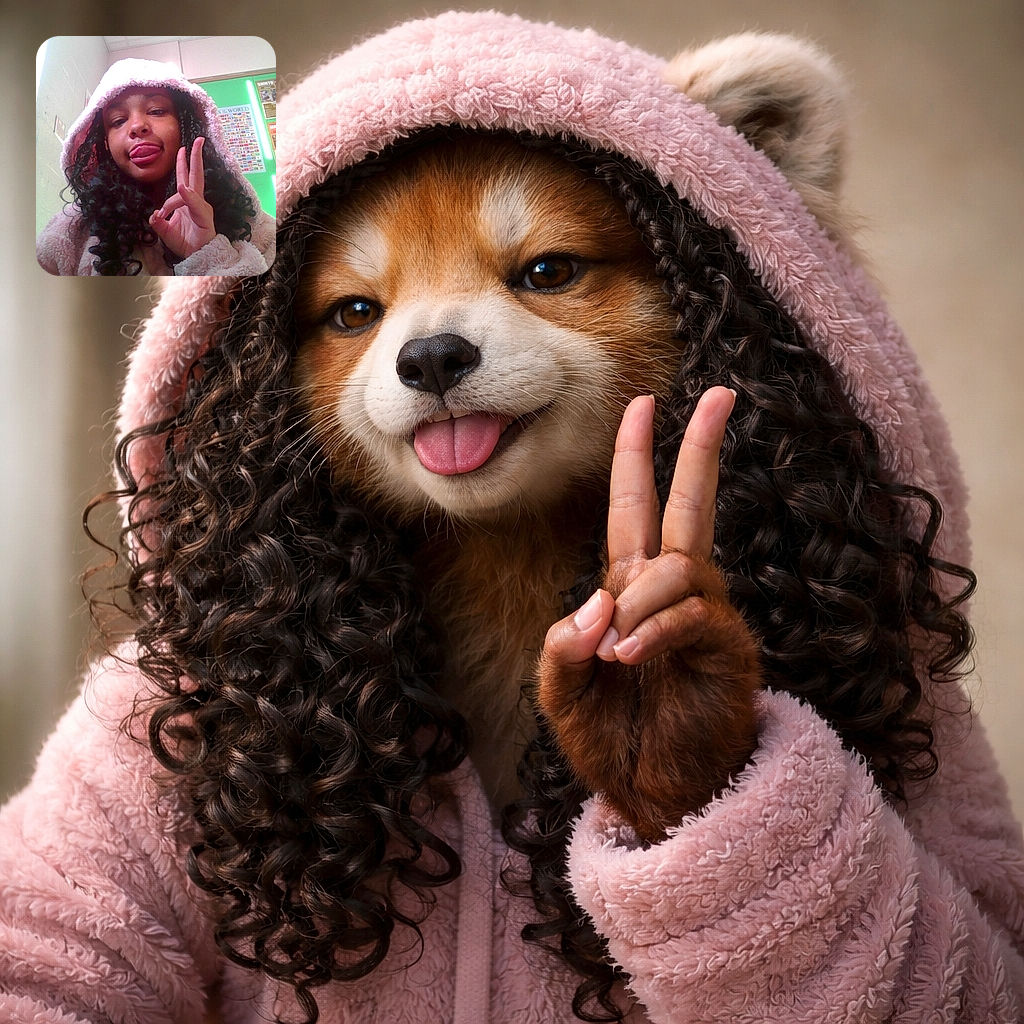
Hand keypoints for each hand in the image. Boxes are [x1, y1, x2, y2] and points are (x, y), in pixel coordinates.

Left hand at [149, 137, 216, 258]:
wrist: (199, 258)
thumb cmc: (185, 244)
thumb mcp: (166, 233)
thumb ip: (158, 223)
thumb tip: (152, 215)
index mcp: (187, 202)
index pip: (179, 188)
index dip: (167, 201)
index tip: (160, 216)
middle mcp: (196, 202)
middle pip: (194, 175)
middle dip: (194, 156)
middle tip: (197, 139)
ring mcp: (201, 208)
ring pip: (195, 184)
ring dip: (195, 164)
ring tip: (192, 147)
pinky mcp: (204, 217)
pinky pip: (196, 205)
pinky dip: (190, 197)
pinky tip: (184, 188)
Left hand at [537, 388, 762, 841]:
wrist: (656, 796)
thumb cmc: (611, 740)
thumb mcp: (560, 691)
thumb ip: (564, 643)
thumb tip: (601, 600)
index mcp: (629, 590)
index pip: (634, 510)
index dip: (636, 458)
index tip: (643, 404)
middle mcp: (671, 592)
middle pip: (687, 505)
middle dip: (698, 450)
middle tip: (722, 395)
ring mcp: (703, 618)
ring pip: (678, 565)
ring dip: (641, 599)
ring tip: (618, 654)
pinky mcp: (727, 650)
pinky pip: (692, 614)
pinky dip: (656, 630)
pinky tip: (632, 658)